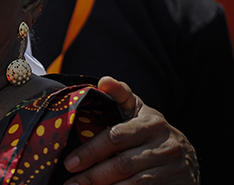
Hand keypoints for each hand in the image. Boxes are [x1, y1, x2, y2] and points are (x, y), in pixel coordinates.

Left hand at [63, 76, 197, 184]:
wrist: (186, 156)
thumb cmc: (151, 130)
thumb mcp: (138, 110)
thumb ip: (120, 95)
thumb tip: (104, 80)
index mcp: (152, 123)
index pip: (115, 137)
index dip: (91, 151)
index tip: (69, 163)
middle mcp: (166, 146)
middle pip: (123, 164)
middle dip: (93, 176)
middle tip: (70, 184)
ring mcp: (174, 168)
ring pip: (135, 183)